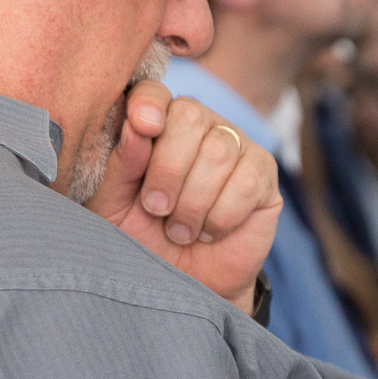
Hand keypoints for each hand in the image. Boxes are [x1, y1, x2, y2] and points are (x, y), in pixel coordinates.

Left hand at [84, 82, 281, 305]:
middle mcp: (199, 127)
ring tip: (180, 230)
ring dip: (192, 203)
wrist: (182, 285)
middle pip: (190, 117)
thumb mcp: (113, 206)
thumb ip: (119, 164)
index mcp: (158, 125)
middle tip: (156, 209)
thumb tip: (136, 126)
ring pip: (218, 153)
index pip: (154, 93)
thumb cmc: (143, 239)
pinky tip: (210, 232)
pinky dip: (220, 216)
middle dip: (168, 170)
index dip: (149, 105)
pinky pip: (246, 183)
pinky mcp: (264, 176)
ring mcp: (236, 147)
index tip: (144, 127)